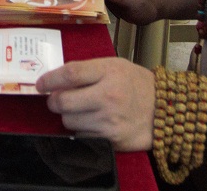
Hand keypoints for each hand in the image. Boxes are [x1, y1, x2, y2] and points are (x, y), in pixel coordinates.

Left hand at [36, 57, 155, 151]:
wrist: (166, 109)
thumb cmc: (136, 83)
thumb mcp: (114, 66)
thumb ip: (87, 69)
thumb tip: (57, 78)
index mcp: (109, 73)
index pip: (69, 74)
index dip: (49, 79)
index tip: (40, 84)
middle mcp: (108, 97)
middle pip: (63, 101)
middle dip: (54, 101)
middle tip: (56, 99)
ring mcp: (109, 122)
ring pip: (68, 122)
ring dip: (68, 116)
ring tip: (79, 110)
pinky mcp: (111, 141)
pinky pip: (82, 137)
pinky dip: (81, 130)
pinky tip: (90, 122)